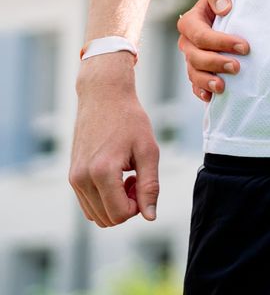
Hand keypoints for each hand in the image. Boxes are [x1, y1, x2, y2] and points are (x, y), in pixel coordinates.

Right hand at [68, 56, 159, 225]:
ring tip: (127, 176)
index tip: (143, 183)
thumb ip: (150, 185)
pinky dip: (104, 198)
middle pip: (107, 219)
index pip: (119, 215)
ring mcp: (73, 179)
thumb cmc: (130, 121)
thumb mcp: (148, 151)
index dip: (137, 207)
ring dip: (115, 203)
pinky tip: (117, 176)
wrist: (103, 98)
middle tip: (137, 179)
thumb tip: (150, 216)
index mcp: (101, 172)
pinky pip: (88, 204)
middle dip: (127, 206)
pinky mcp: (71, 176)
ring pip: (96, 215)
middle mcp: (81, 179)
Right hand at [177, 0, 247, 101]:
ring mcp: (192, 56)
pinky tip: (211, 98)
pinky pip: (195, 83)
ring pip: (193, 72)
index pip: (200, 35)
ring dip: (206, 81)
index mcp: (192, 20)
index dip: (220, 42)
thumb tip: (224, 8)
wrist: (238, 3)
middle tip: (237, 67)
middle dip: (215, 63)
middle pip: (195, 56)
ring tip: (223, 87)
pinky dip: (201, 91)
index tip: (244, 46)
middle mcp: (188, 41)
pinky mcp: (200, 68)